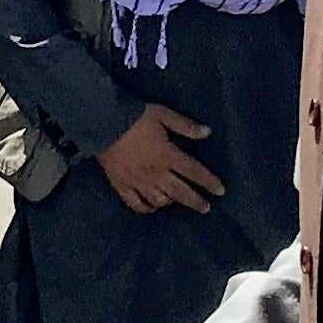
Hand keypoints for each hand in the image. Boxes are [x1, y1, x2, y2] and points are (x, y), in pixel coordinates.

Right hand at [94, 103, 223, 213]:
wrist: (101, 123)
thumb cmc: (134, 117)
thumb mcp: (163, 115)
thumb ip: (185, 126)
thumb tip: (207, 132)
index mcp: (168, 156)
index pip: (194, 172)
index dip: (209, 182)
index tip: (220, 190)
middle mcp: (156, 173)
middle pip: (180, 192)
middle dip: (195, 201)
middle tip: (206, 208)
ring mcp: (138, 182)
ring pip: (159, 200)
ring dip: (171, 202)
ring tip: (176, 201)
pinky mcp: (121, 185)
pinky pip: (135, 203)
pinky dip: (146, 208)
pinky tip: (152, 207)